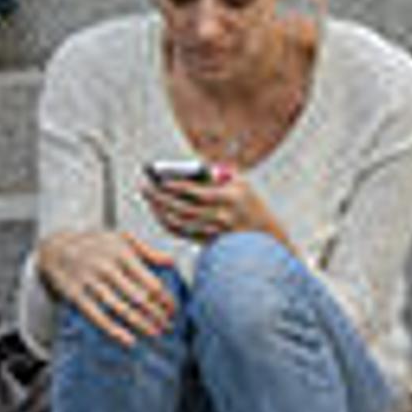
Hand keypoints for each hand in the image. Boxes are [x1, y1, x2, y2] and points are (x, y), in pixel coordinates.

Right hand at [38, 230, 177, 346]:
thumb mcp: (121, 239)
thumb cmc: (95, 244)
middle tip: (169, 327)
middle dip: (157, 315)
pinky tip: (128, 340)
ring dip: (141, 324)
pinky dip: (113, 330)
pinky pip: (96, 316)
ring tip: (155, 334)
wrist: (55, 246)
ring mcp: (90, 282)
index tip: (173, 311)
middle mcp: (108, 268)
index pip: (151, 282)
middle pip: (139, 298)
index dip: (165, 300)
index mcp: (123, 255)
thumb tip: (171, 263)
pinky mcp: (75, 295)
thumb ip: (148, 251)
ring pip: (121, 308)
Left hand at [141, 160, 276, 245]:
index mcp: (231, 197)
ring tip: (149, 198)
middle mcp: (222, 216)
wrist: (267, 236)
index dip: (176, 186)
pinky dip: (167, 222)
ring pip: (179, 221)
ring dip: (160, 210)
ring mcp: (214, 231)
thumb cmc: (251, 204)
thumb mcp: (242, 185)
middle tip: (145, 187)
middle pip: (183, 207)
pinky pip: (181, 232)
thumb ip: (217, 175)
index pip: (197, 192)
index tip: (160, 180)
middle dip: (161, 197)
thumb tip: (189, 169)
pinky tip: (158, 213)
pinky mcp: (208, 242)